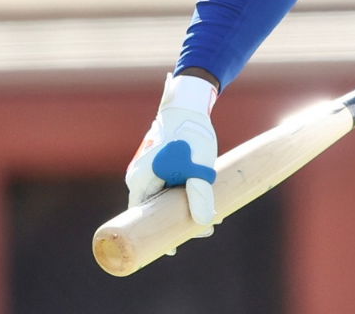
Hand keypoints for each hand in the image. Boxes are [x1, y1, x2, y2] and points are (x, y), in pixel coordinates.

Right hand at [124, 73, 218, 233]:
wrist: (187, 105)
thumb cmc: (189, 135)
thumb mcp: (198, 168)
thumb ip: (200, 195)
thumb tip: (203, 222)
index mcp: (141, 180)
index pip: (142, 217)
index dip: (155, 235)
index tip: (172, 250)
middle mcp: (140, 176)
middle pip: (157, 209)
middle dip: (181, 221)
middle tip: (207, 230)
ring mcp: (150, 170)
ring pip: (166, 197)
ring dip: (187, 207)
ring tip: (213, 216)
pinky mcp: (161, 163)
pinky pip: (171, 186)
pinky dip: (186, 194)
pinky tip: (206, 199)